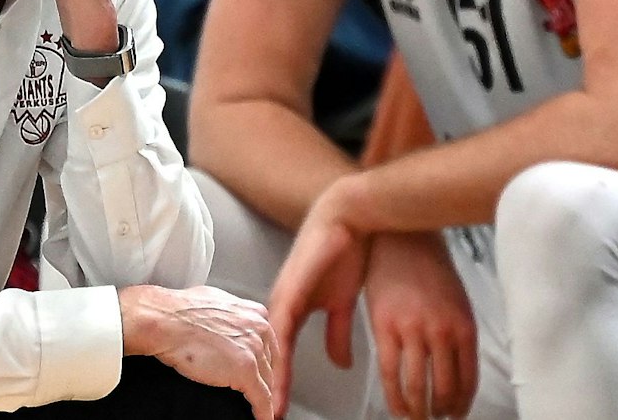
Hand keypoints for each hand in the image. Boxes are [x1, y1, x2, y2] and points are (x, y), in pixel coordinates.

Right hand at [118, 284, 278, 417]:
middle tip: (257, 389)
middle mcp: (258, 329)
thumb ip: (230, 313)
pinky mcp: (245, 372)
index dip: (263, 360)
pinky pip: (261, 399)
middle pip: (269, 362)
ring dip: (262, 396)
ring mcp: (254, 350)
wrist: (164, 320)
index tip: (262, 370)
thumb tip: (227, 321)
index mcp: (253, 312)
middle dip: (263, 377)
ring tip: (257, 406)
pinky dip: (262, 412)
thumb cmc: (178, 311)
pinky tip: (261, 418)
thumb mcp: (214, 301)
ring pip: (266, 381)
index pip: (268, 342)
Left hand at [265, 188, 369, 415]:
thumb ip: (337, 334)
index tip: (276, 412)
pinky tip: (277, 372)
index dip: (279, 385)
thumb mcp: (341, 304)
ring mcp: (283, 298)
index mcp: (291, 311)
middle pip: (267, 356)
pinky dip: (278, 354)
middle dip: (268, 389)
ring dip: (270, 378)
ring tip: (270, 407)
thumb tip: (342, 362)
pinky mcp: (290, 290)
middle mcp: (281, 306)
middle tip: (268, 417)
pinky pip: (280, 330)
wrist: (350, 217)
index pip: (280, 357)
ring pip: (269, 348)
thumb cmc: (345, 253)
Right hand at [364, 232, 477, 418]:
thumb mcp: (457, 301)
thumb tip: (458, 373)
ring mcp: (412, 330)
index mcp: (464, 326)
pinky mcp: (384, 327)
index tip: (457, 415)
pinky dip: (394, 397)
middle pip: (444, 388)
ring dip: (418, 410)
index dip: (463, 404)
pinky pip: (390, 373)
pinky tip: (397, 407)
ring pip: (417, 386)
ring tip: (417, 417)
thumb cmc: (430, 268)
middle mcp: (441, 331)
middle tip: (436, 418)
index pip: (468, 379)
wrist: (401, 238)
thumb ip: (458, 335)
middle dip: (441, 411)